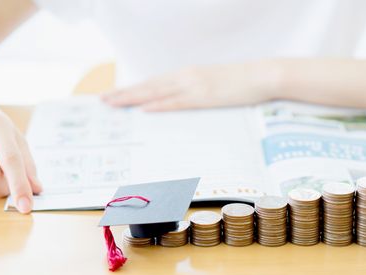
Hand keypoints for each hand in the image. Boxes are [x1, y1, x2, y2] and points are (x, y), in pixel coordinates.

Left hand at [102, 61, 281, 110]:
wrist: (262, 75)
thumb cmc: (240, 81)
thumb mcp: (213, 84)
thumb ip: (195, 91)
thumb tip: (182, 102)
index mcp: (187, 74)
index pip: (154, 82)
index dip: (133, 89)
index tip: (116, 94)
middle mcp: (185, 77)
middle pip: (148, 86)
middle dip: (124, 94)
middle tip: (104, 100)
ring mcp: (193, 86)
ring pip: (156, 93)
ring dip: (133, 99)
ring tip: (113, 104)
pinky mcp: (204, 97)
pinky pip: (176, 103)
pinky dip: (158, 106)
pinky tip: (144, 110)